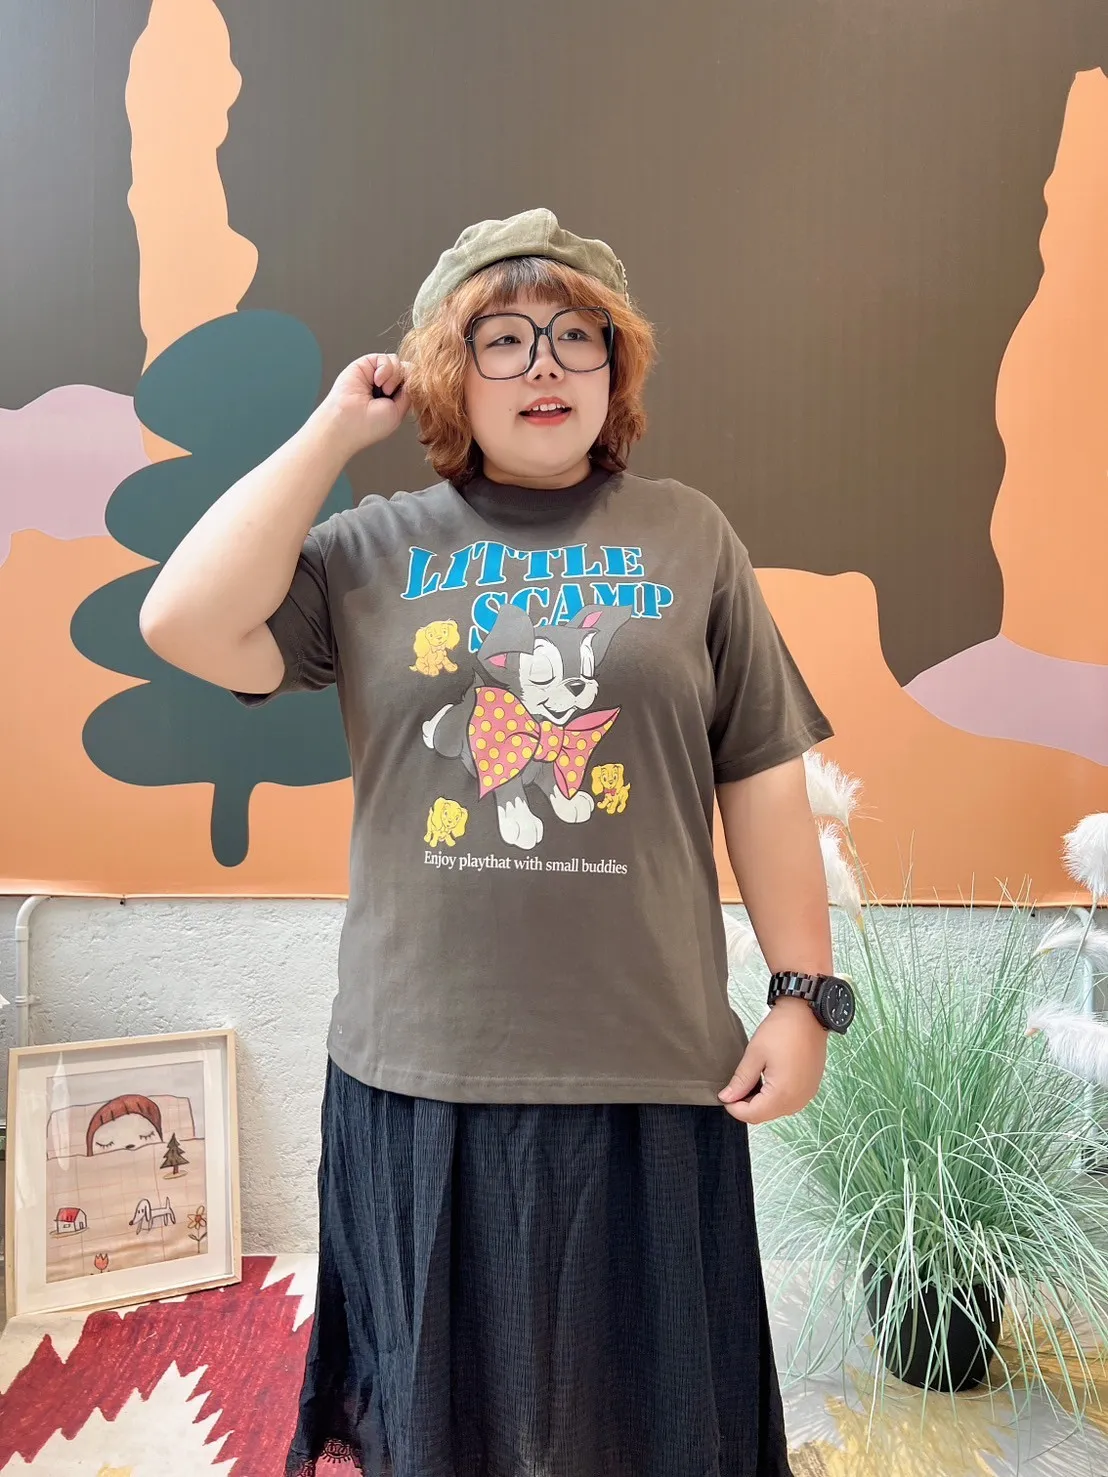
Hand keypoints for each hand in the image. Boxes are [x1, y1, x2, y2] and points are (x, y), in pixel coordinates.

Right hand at [322, 352, 411, 454]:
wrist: (346, 422)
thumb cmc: (368, 425)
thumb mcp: (398, 411)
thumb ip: (408, 392)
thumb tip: (415, 376)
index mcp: (394, 400)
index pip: (413, 383)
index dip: (415, 385)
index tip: (411, 393)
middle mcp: (385, 386)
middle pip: (406, 371)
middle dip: (405, 380)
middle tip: (393, 394)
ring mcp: (375, 375)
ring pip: (397, 363)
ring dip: (394, 375)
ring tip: (384, 390)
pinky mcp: (365, 365)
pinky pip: (385, 358)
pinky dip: (386, 368)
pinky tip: (377, 380)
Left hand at [718, 998, 827, 1124]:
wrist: (808, 1014)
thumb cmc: (782, 1030)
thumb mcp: (755, 1054)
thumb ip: (741, 1080)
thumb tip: (727, 1097)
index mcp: (783, 1094)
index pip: (752, 1115)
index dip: (734, 1108)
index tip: (725, 1094)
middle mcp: (798, 1100)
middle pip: (765, 1115)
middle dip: (746, 1106)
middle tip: (735, 1086)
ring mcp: (807, 1095)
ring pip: (776, 1110)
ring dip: (761, 1102)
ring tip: (750, 1081)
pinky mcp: (811, 1088)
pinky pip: (789, 1101)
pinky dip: (775, 1096)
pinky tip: (767, 1080)